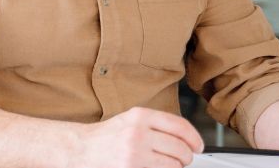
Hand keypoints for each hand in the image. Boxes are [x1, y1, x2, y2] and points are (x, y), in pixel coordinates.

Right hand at [68, 107, 203, 167]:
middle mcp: (138, 133)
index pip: (180, 126)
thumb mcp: (130, 120)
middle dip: (185, 157)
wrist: (80, 149)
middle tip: (182, 159)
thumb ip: (156, 125)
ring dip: (175, 167)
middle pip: (180, 148)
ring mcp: (135, 153)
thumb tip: (186, 138)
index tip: (198, 146)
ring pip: (174, 165)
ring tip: (166, 165)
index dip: (194, 138)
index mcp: (140, 116)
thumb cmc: (106, 137)